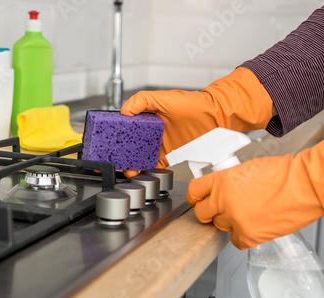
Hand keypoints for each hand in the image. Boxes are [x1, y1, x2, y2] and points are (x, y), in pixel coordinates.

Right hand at [121, 67, 272, 169]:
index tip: (107, 143)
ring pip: (141, 157)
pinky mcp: (170, 155)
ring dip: (133, 164)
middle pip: (131, 145)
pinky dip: (148, 170)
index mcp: (148, 117)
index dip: (116, 135)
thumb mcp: (165, 97)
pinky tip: (142, 172)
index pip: (127, 127)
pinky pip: (155, 165)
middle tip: (116, 161)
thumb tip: (125, 110)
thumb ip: (143, 100)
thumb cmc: (194, 104)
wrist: (216, 116)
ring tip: (128, 170)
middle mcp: (152, 132)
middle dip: (122, 154)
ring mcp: (160, 144)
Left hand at [186, 137, 323, 249]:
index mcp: (221, 181)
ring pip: (220, 227)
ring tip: (246, 213)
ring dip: (229, 222)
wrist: (305, 185)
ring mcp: (235, 220)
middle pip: (202, 213)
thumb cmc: (283, 174)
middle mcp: (224, 201)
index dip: (194, 197)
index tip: (196, 201)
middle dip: (208, 212)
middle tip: (219, 210)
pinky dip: (243, 237)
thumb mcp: (246, 168)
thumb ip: (229, 181)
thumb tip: (222, 190)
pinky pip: (236, 241)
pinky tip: (252, 227)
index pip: (194, 191)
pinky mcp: (248, 236)